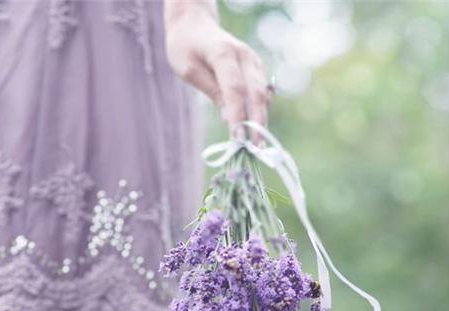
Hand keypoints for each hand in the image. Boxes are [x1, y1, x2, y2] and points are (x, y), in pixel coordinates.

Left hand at [164, 1, 270, 143]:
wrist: (194, 23)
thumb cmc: (185, 47)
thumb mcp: (189, 70)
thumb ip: (211, 91)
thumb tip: (228, 118)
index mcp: (223, 53)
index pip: (235, 89)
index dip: (238, 115)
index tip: (238, 139)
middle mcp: (244, 55)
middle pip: (256, 92)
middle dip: (257, 122)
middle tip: (257, 149)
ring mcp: (252, 60)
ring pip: (262, 94)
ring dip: (261, 119)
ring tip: (258, 145)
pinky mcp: (255, 68)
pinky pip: (261, 92)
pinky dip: (259, 111)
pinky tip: (255, 129)